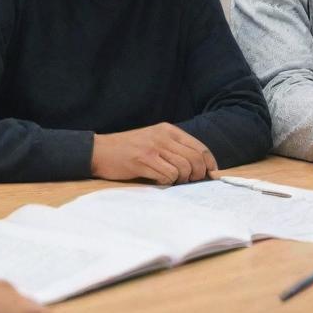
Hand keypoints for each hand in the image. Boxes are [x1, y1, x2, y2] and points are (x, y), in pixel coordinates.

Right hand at [91, 123, 216, 183]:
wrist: (101, 150)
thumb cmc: (129, 148)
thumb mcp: (154, 140)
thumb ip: (174, 148)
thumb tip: (199, 166)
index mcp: (168, 130)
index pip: (199, 147)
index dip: (209, 163)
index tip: (211, 174)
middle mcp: (163, 136)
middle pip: (194, 158)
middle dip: (197, 174)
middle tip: (189, 181)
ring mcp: (153, 148)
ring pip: (183, 168)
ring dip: (181, 179)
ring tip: (172, 180)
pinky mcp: (143, 160)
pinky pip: (167, 175)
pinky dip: (167, 182)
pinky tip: (158, 180)